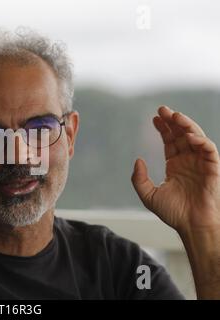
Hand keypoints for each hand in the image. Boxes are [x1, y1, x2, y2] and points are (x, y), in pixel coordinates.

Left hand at [131, 105, 219, 234]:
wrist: (191, 225)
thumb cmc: (173, 212)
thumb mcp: (148, 195)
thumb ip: (139, 178)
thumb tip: (138, 159)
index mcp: (175, 165)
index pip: (170, 141)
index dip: (163, 129)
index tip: (154, 118)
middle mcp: (188, 161)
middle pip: (181, 135)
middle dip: (173, 121)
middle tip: (163, 109)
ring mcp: (200, 163)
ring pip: (195, 137)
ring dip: (187, 125)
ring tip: (175, 116)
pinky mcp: (212, 168)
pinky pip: (208, 150)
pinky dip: (200, 141)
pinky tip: (188, 136)